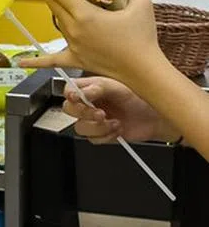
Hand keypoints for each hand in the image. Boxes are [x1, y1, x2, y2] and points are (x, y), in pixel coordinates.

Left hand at [20, 0, 162, 82]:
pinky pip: (52, 60)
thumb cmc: (142, 39)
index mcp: (84, 14)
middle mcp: (73, 29)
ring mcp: (72, 44)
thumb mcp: (141, 3)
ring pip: (57, 21)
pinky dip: (37, 61)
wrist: (143, 69)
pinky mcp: (74, 58)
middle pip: (53, 3)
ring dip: (58, 9)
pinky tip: (22, 63)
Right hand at [58, 77, 175, 144]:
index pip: (69, 90)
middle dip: (84, 114)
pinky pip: (92, 139)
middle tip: (101, 113)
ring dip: (97, 127)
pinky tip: (117, 128)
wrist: (157, 118)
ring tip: (114, 122)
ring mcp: (94, 120)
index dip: (69, 95)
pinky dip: (105, 136)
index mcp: (91, 87)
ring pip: (80, 128)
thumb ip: (98, 88)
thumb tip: (81, 92)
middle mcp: (90, 103)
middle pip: (69, 110)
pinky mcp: (101, 134)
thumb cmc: (142, 97)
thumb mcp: (119, 87)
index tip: (77, 98)